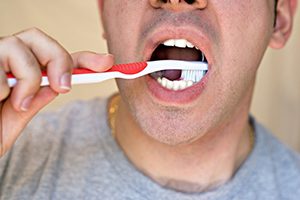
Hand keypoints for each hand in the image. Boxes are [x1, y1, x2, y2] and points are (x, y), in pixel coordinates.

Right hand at [0, 28, 113, 156]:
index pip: (58, 56)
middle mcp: (6, 59)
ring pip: (19, 48)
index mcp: (23, 71)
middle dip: (57, 60)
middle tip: (63, 87)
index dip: (85, 57)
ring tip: (15, 102)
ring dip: (26, 79)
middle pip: (39, 38)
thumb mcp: (18, 115)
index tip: (108, 62)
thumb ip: (38, 96)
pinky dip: (1, 87)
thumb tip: (63, 81)